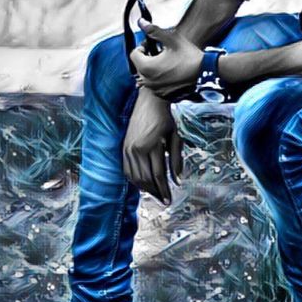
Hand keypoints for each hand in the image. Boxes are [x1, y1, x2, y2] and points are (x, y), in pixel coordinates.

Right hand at [122, 87, 182, 204]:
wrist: (148, 101)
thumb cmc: (165, 118)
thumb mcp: (175, 137)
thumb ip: (176, 160)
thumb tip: (178, 180)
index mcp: (152, 146)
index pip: (158, 175)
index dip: (164, 190)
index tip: (169, 200)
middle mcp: (137, 149)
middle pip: (145, 179)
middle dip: (155, 192)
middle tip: (164, 200)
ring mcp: (128, 149)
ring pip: (135, 177)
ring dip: (145, 188)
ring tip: (155, 194)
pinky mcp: (123, 148)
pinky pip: (127, 170)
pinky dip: (135, 180)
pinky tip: (143, 184)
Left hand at [130, 21, 202, 98]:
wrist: (205, 73)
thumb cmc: (189, 56)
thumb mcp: (172, 40)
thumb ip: (154, 31)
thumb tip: (141, 22)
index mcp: (146, 67)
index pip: (134, 54)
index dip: (143, 46)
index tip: (153, 45)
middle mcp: (148, 81)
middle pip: (139, 66)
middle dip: (147, 58)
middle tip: (162, 53)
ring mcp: (155, 90)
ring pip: (147, 76)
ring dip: (153, 69)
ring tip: (167, 63)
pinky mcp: (163, 95)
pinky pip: (155, 85)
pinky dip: (159, 79)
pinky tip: (172, 73)